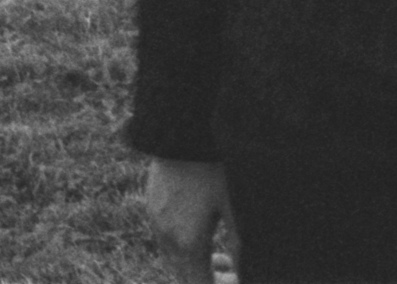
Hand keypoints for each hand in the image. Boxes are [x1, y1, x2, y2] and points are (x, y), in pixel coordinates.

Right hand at [142, 157, 233, 282]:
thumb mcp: (235, 207)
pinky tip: (202, 228)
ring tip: (221, 254)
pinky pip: (166, 238)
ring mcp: (155, 218)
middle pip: (184, 276)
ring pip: (174, 258)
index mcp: (188, 243)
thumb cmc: (214, 165)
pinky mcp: (152, 201)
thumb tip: (244, 273)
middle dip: (208, 279)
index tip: (237, 279)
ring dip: (195, 264)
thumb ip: (241, 246)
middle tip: (232, 270)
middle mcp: (166, 236)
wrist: (181, 127)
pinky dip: (184, 246)